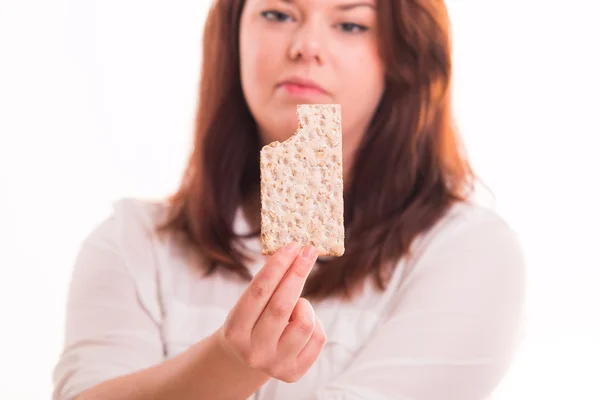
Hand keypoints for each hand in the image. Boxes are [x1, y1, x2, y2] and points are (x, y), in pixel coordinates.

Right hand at [217, 242, 325, 382]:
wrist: (245, 360)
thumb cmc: (249, 321)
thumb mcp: (246, 305)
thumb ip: (265, 286)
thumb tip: (293, 252)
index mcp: (234, 331)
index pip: (259, 291)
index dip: (277, 266)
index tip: (292, 246)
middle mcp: (253, 350)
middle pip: (282, 305)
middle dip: (298, 273)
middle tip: (309, 251)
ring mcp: (274, 364)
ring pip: (305, 322)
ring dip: (304, 304)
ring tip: (296, 304)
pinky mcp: (293, 373)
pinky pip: (317, 337)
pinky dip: (314, 322)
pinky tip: (300, 322)